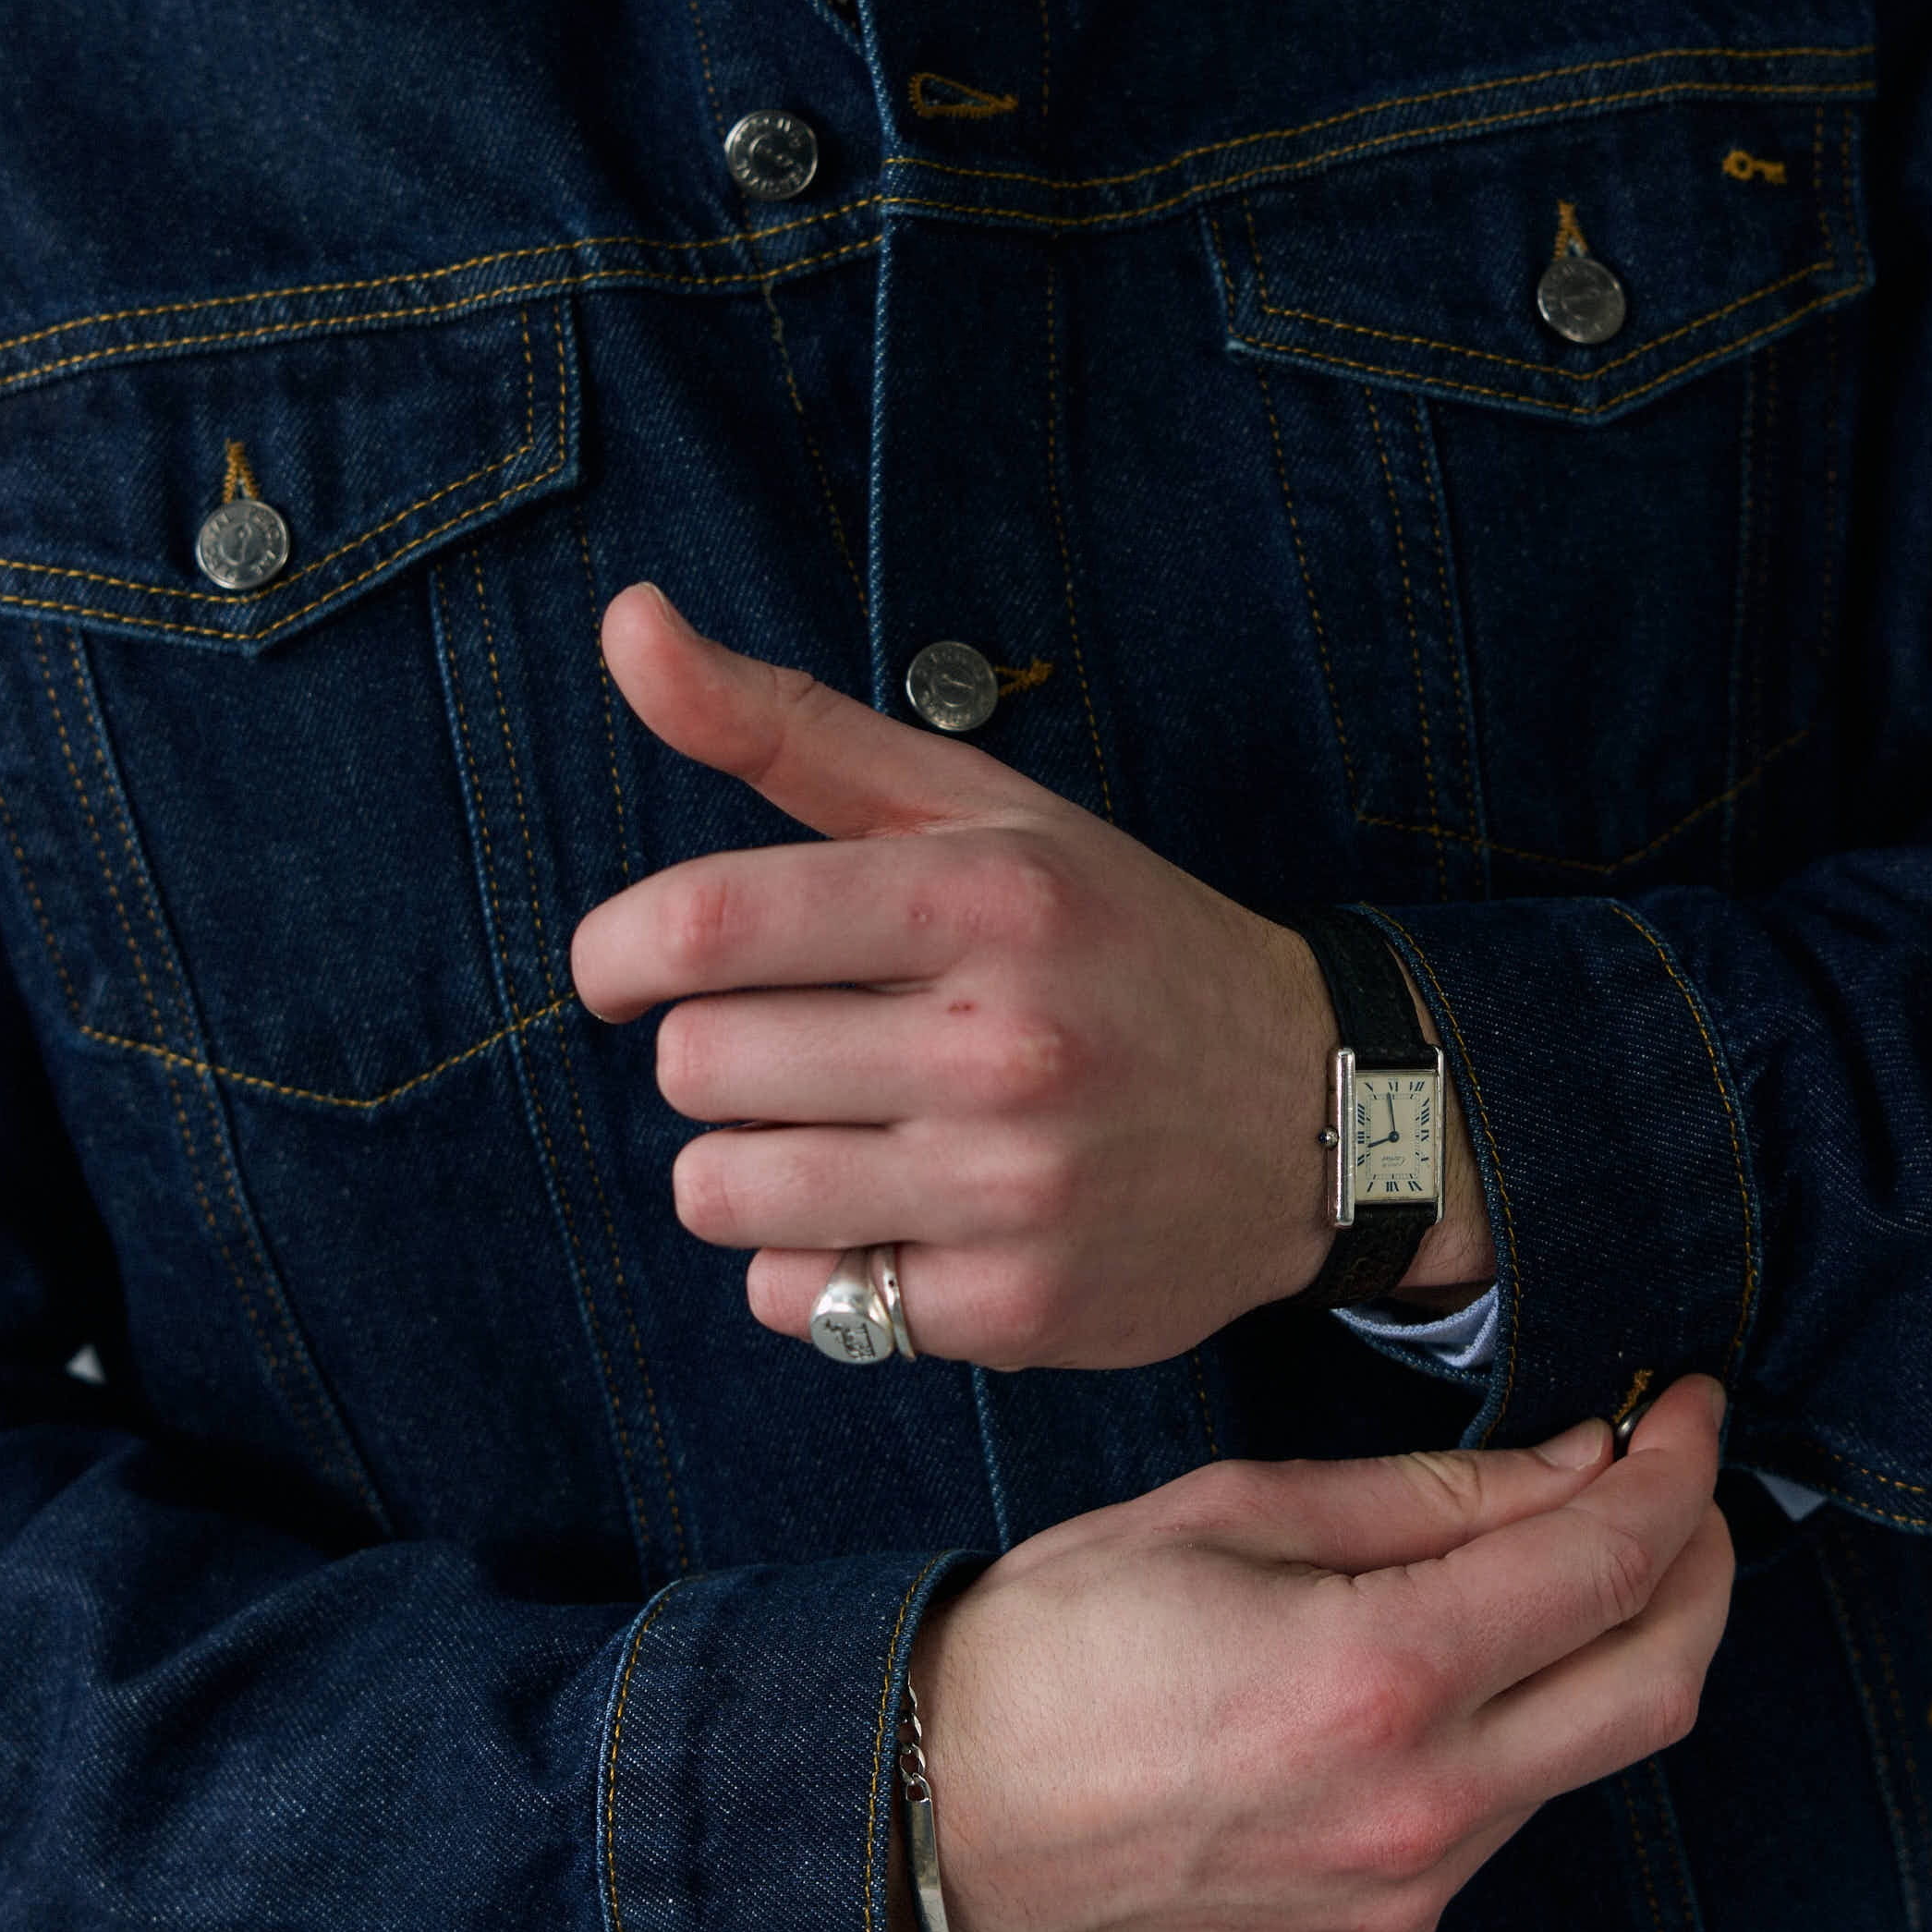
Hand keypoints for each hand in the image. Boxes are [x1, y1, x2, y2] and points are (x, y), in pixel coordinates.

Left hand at [569, 589, 1494, 1368]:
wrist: (1316, 1113)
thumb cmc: (1111, 942)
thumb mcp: (978, 811)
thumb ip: (787, 726)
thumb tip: (627, 622)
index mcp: (985, 900)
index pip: (708, 925)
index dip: (615, 949)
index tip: (619, 966)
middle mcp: (1003, 1044)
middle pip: (696, 1066)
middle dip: (714, 1052)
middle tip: (800, 1044)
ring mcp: (1012, 1189)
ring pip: (723, 1192)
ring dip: (747, 1164)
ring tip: (839, 1131)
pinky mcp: (1016, 1309)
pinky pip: (800, 1296)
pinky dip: (819, 1262)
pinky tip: (903, 1213)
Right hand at [912, 1379, 1733, 1931]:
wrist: (940, 1820)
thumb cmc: (1060, 1640)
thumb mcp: (1235, 1511)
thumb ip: (1427, 1499)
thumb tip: (1578, 1467)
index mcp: (1382, 1675)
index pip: (1608, 1565)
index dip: (1677, 1473)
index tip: (1690, 1411)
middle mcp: (1422, 1807)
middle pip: (1660, 1686)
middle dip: (1702, 1567)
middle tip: (1684, 1484)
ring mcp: (1410, 1896)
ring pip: (1587, 1759)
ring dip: (1607, 1650)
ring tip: (1562, 1559)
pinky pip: (1502, 1823)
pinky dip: (1519, 1732)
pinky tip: (1459, 1672)